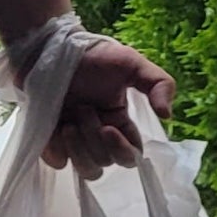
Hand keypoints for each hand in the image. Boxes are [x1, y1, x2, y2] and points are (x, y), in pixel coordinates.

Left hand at [42, 37, 175, 180]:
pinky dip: (57, 152)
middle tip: (83, 109)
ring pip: (86, 169)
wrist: (51, 47)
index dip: (123, 150)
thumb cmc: (92, 55)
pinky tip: (55, 130)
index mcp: (119, 122)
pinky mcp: (49, 141)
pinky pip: (57, 163)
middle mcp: (98, 136)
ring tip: (68, 124)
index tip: (109, 128)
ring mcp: (74, 141)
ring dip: (79, 149)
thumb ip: (158, 83)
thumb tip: (167, 115)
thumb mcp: (131, 62)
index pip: (131, 155)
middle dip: (95, 139)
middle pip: (107, 162)